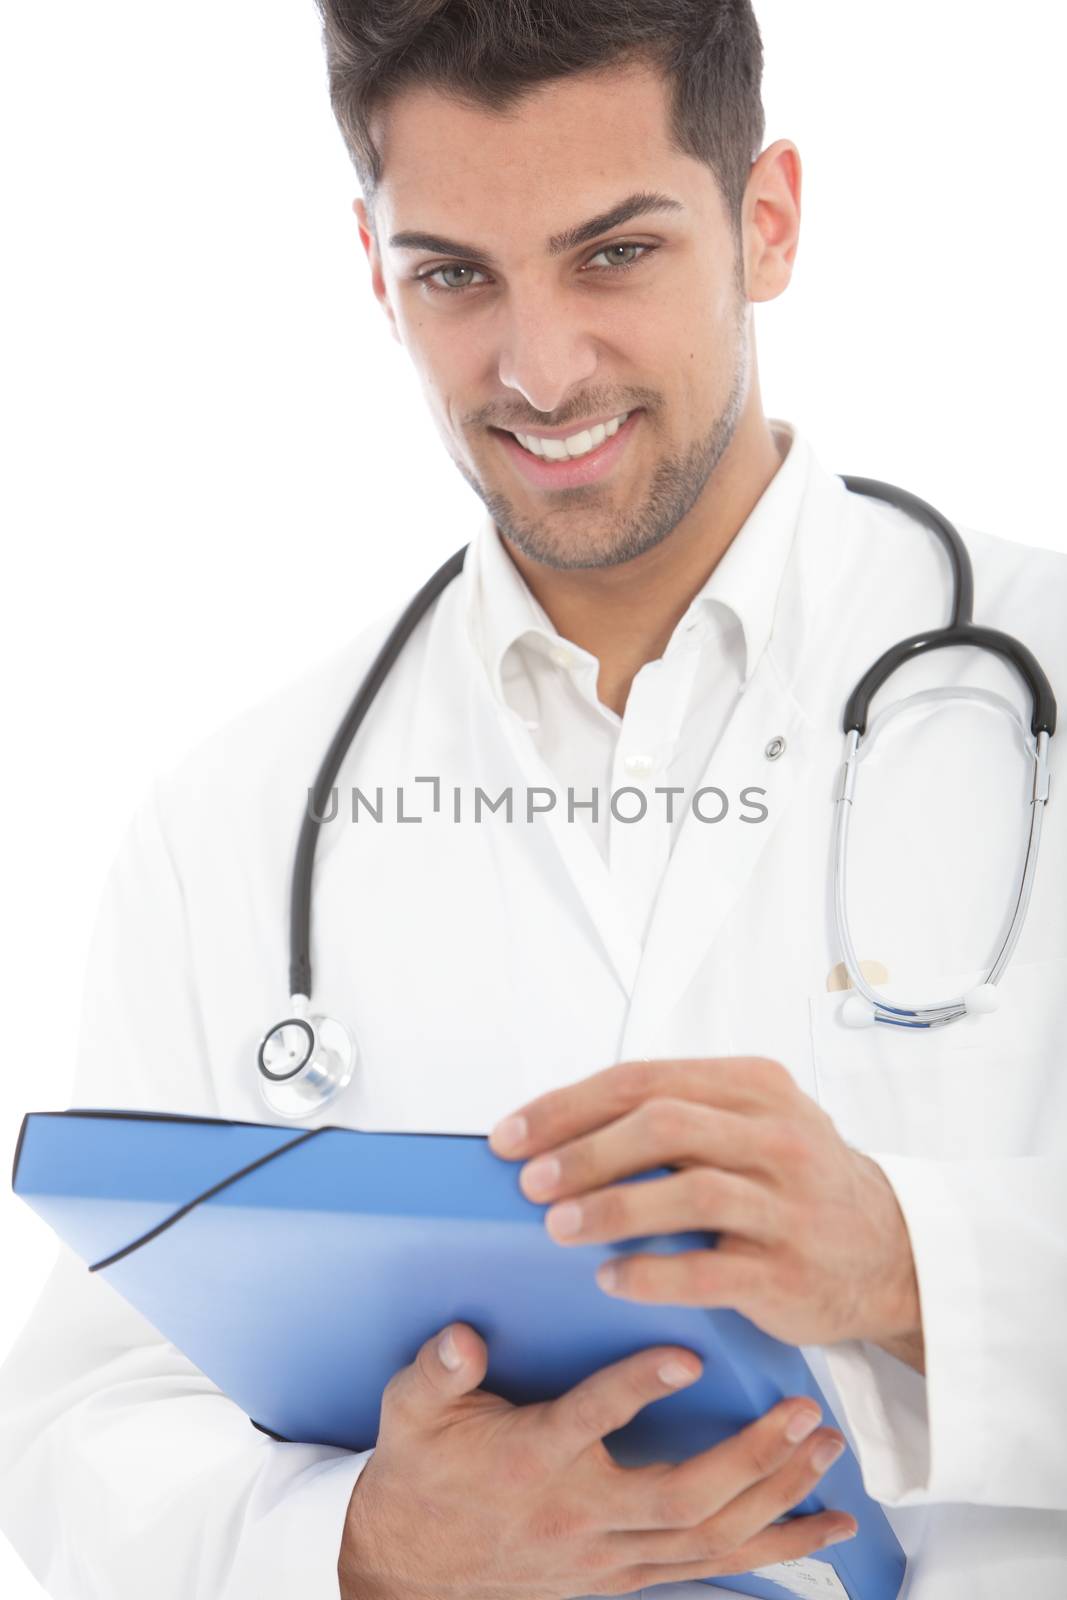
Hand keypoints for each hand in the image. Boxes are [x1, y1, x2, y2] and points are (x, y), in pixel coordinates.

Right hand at [338, 1321, 856, 1599]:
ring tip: (827, 1452)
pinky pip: (712, 1568)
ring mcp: (609, 1555)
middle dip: (753, 1457)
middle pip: (682, 1499)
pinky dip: (775, 1549)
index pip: (589, 1422)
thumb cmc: (421, 1473)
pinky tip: (824, 1527)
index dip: (638, 1389)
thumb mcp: (412, 1410)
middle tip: (804, 1410)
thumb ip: (438, 1369)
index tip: (688, 1356)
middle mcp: (580, 1515)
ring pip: (709, 1540)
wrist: (409, 1567)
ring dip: (777, 1498)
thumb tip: (462, 1338)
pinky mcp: (626, 1574)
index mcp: (532, 1460)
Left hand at [489, 1056, 923, 1364]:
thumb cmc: (793, 1182)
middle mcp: (777, 1135)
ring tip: (557, 1228)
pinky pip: (711, 1270)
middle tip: (530, 1183)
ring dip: (611, 1207)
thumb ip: (676, 1112)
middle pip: (663, 1124)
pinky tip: (611, 1278)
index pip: (643, 1080)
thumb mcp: (751, 1123)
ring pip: (688, 1191)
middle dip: (583, 1152)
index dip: (567, 1106)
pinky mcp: (791, 1271)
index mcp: (754, 1085)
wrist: (889, 1252)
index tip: (510, 1136)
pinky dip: (652, 1273)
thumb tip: (557, 1127)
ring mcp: (789, 1204)